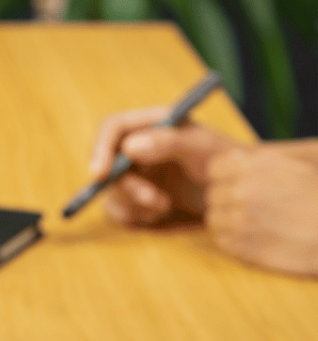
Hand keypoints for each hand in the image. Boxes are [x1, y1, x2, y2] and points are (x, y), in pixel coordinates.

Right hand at [90, 106, 239, 226]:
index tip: (101, 173)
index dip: (101, 148)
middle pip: (106, 164)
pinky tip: (161, 213)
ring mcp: (134, 175)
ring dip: (135, 203)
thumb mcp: (203, 147)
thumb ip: (168, 141)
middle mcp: (137, 149)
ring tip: (165, 205)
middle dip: (126, 186)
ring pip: (110, 191)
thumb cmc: (228, 164)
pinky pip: (118, 211)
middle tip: (152, 199)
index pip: (113, 128)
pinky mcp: (134, 201)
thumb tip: (128, 147)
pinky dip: (136, 216)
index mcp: (151, 125)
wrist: (239, 197)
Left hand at [203, 145, 317, 276]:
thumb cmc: (317, 200)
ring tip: (254, 223)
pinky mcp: (240, 245)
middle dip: (226, 201)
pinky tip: (256, 237)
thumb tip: (232, 159)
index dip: (224, 178)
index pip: (215, 168)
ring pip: (213, 218)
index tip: (235, 186)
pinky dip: (233, 239)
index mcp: (256, 166)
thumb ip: (258, 165)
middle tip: (251, 209)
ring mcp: (239, 219)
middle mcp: (243, 190)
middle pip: (212, 194)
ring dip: (228, 221)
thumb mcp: (294, 170)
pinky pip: (221, 240)